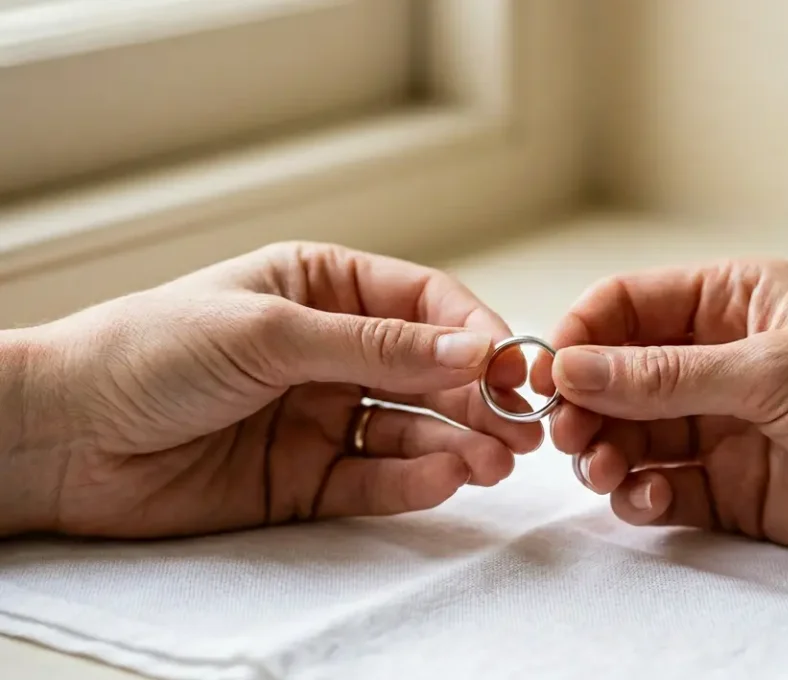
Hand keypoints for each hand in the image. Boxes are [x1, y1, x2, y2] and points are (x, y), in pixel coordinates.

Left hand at [3, 242, 542, 537]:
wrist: (61, 440)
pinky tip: (446, 476)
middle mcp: (330, 352)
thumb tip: (474, 353)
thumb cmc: (147, 354)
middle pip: (430, 372)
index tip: (512, 366)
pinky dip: (415, 480)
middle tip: (525, 427)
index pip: (424, 305)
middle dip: (480, 398)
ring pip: (413, 429)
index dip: (474, 333)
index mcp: (321, 289)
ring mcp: (321, 417)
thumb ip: (376, 348)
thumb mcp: (270, 332)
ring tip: (497, 460)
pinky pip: (376, 479)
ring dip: (460, 442)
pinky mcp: (307, 480)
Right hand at [532, 259, 787, 568]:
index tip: (550, 375)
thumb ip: (665, 376)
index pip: (629, 306)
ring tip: (606, 472)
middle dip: (587, 404)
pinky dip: (643, 496)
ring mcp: (727, 426)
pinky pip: (664, 488)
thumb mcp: (771, 370)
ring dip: (606, 453)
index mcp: (734, 302)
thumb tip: (571, 367)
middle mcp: (723, 360)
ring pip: (633, 435)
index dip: (582, 336)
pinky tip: (651, 500)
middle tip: (571, 435)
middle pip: (619, 375)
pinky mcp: (736, 490)